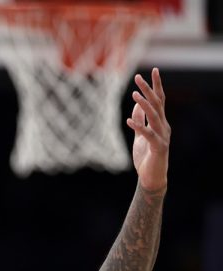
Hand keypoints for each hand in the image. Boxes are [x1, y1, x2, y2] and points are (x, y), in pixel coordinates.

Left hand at [126, 68, 170, 191]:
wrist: (151, 177)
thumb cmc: (146, 156)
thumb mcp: (140, 135)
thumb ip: (140, 120)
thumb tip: (137, 105)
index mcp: (160, 122)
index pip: (159, 100)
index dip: (156, 86)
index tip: (152, 70)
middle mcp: (164, 127)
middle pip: (157, 104)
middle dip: (148, 90)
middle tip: (138, 77)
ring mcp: (162, 137)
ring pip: (154, 117)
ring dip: (144, 105)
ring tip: (134, 95)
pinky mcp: (158, 148)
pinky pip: (148, 135)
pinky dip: (138, 127)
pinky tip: (128, 121)